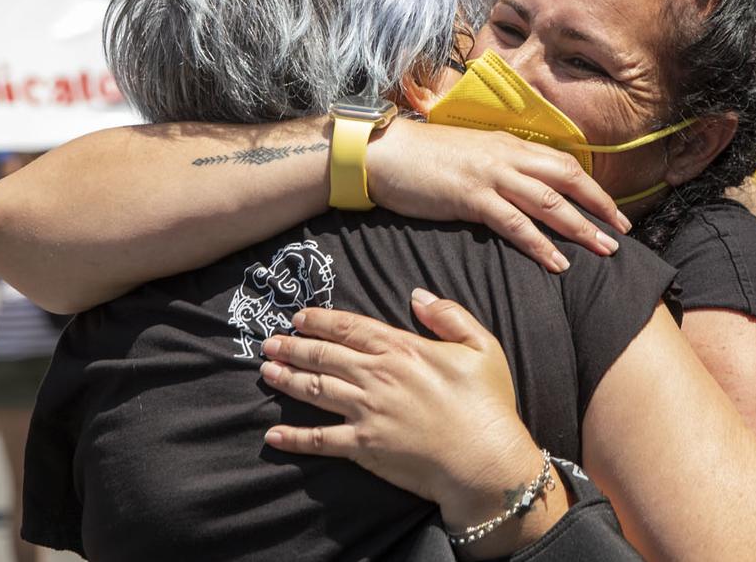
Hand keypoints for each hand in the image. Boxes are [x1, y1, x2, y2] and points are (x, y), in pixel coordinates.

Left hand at [262, 292, 543, 529]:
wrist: (484, 460)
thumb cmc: (488, 404)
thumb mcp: (481, 347)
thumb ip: (449, 315)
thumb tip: (417, 295)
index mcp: (403, 349)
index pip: (350, 327)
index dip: (321, 320)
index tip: (300, 317)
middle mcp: (377, 376)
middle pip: (324, 356)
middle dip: (293, 346)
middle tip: (270, 342)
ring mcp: (367, 412)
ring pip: (315, 390)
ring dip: (287, 380)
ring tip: (266, 372)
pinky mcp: (364, 446)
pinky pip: (320, 440)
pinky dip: (294, 438)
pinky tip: (273, 435)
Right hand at [366, 121, 628, 274]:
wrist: (383, 152)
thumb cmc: (422, 157)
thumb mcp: (470, 154)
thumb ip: (499, 166)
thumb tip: (521, 186)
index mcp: (508, 144)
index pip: (562, 163)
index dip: (592, 188)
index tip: (612, 210)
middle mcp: (506, 155)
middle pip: (567, 179)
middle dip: (599, 206)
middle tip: (623, 232)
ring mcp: (490, 175)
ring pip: (549, 201)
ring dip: (580, 227)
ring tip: (605, 250)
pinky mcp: (471, 196)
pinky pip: (515, 223)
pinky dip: (540, 244)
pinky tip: (558, 262)